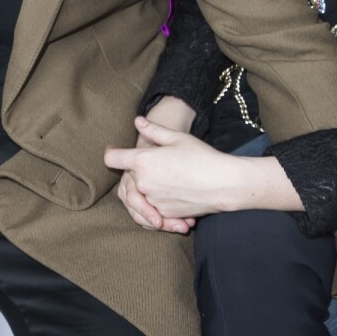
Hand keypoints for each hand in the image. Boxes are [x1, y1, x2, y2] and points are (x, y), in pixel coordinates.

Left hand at [115, 99, 197, 234]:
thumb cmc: (202, 157)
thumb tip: (138, 122)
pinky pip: (152, 209)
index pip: (112, 158)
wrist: (224, 184)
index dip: (113, 152)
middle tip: (156, 164)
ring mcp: (152, 201)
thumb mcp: (178, 138)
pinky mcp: (163, 214)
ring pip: (139, 195)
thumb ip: (154, 130)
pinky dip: (159, 203)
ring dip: (147, 189)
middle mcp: (143, 183)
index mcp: (142, 161)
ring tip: (169, 179)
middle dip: (135, 172)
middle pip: (126, 178)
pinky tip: (175, 193)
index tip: (117, 151)